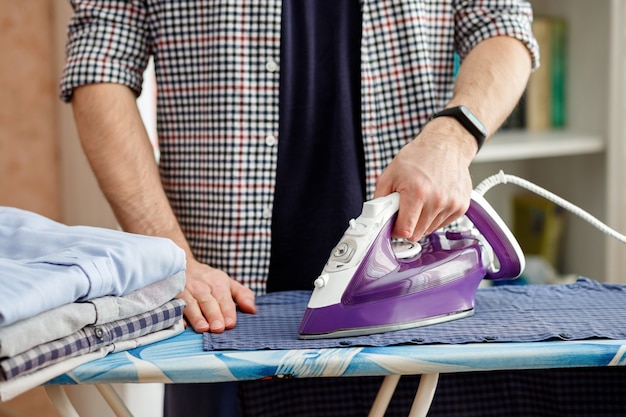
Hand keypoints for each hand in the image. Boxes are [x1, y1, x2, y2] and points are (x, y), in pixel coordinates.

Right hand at [177, 258, 256, 332]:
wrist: (184, 265)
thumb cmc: (210, 280)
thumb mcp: (228, 283)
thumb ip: (242, 295)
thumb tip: (252, 310)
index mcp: (217, 283)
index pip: (223, 298)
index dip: (227, 311)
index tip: (230, 323)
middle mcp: (201, 287)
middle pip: (208, 302)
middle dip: (213, 315)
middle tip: (218, 328)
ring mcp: (185, 292)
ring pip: (191, 305)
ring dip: (197, 317)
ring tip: (203, 328)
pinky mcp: (173, 297)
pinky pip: (174, 305)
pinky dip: (177, 315)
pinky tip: (182, 324)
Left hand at [374, 120, 475, 240]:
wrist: (446, 144)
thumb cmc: (418, 157)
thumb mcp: (389, 174)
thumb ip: (380, 200)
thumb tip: (376, 219)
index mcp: (417, 192)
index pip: (405, 230)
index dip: (396, 230)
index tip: (394, 225)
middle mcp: (437, 200)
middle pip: (417, 233)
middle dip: (408, 224)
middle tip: (406, 207)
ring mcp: (452, 204)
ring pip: (430, 230)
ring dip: (422, 221)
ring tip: (421, 200)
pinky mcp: (462, 207)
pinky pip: (443, 224)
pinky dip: (435, 216)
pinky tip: (433, 200)